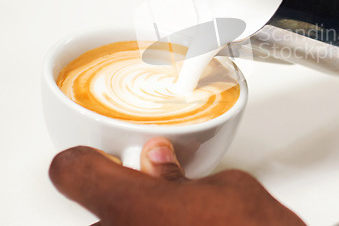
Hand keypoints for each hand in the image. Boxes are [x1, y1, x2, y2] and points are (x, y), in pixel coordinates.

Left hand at [49, 138, 304, 225]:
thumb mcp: (227, 187)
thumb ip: (182, 175)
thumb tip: (160, 163)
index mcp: (136, 205)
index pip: (73, 172)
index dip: (80, 161)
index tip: (91, 156)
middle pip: (99, 208)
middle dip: (126, 196)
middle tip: (155, 189)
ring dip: (140, 221)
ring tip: (177, 218)